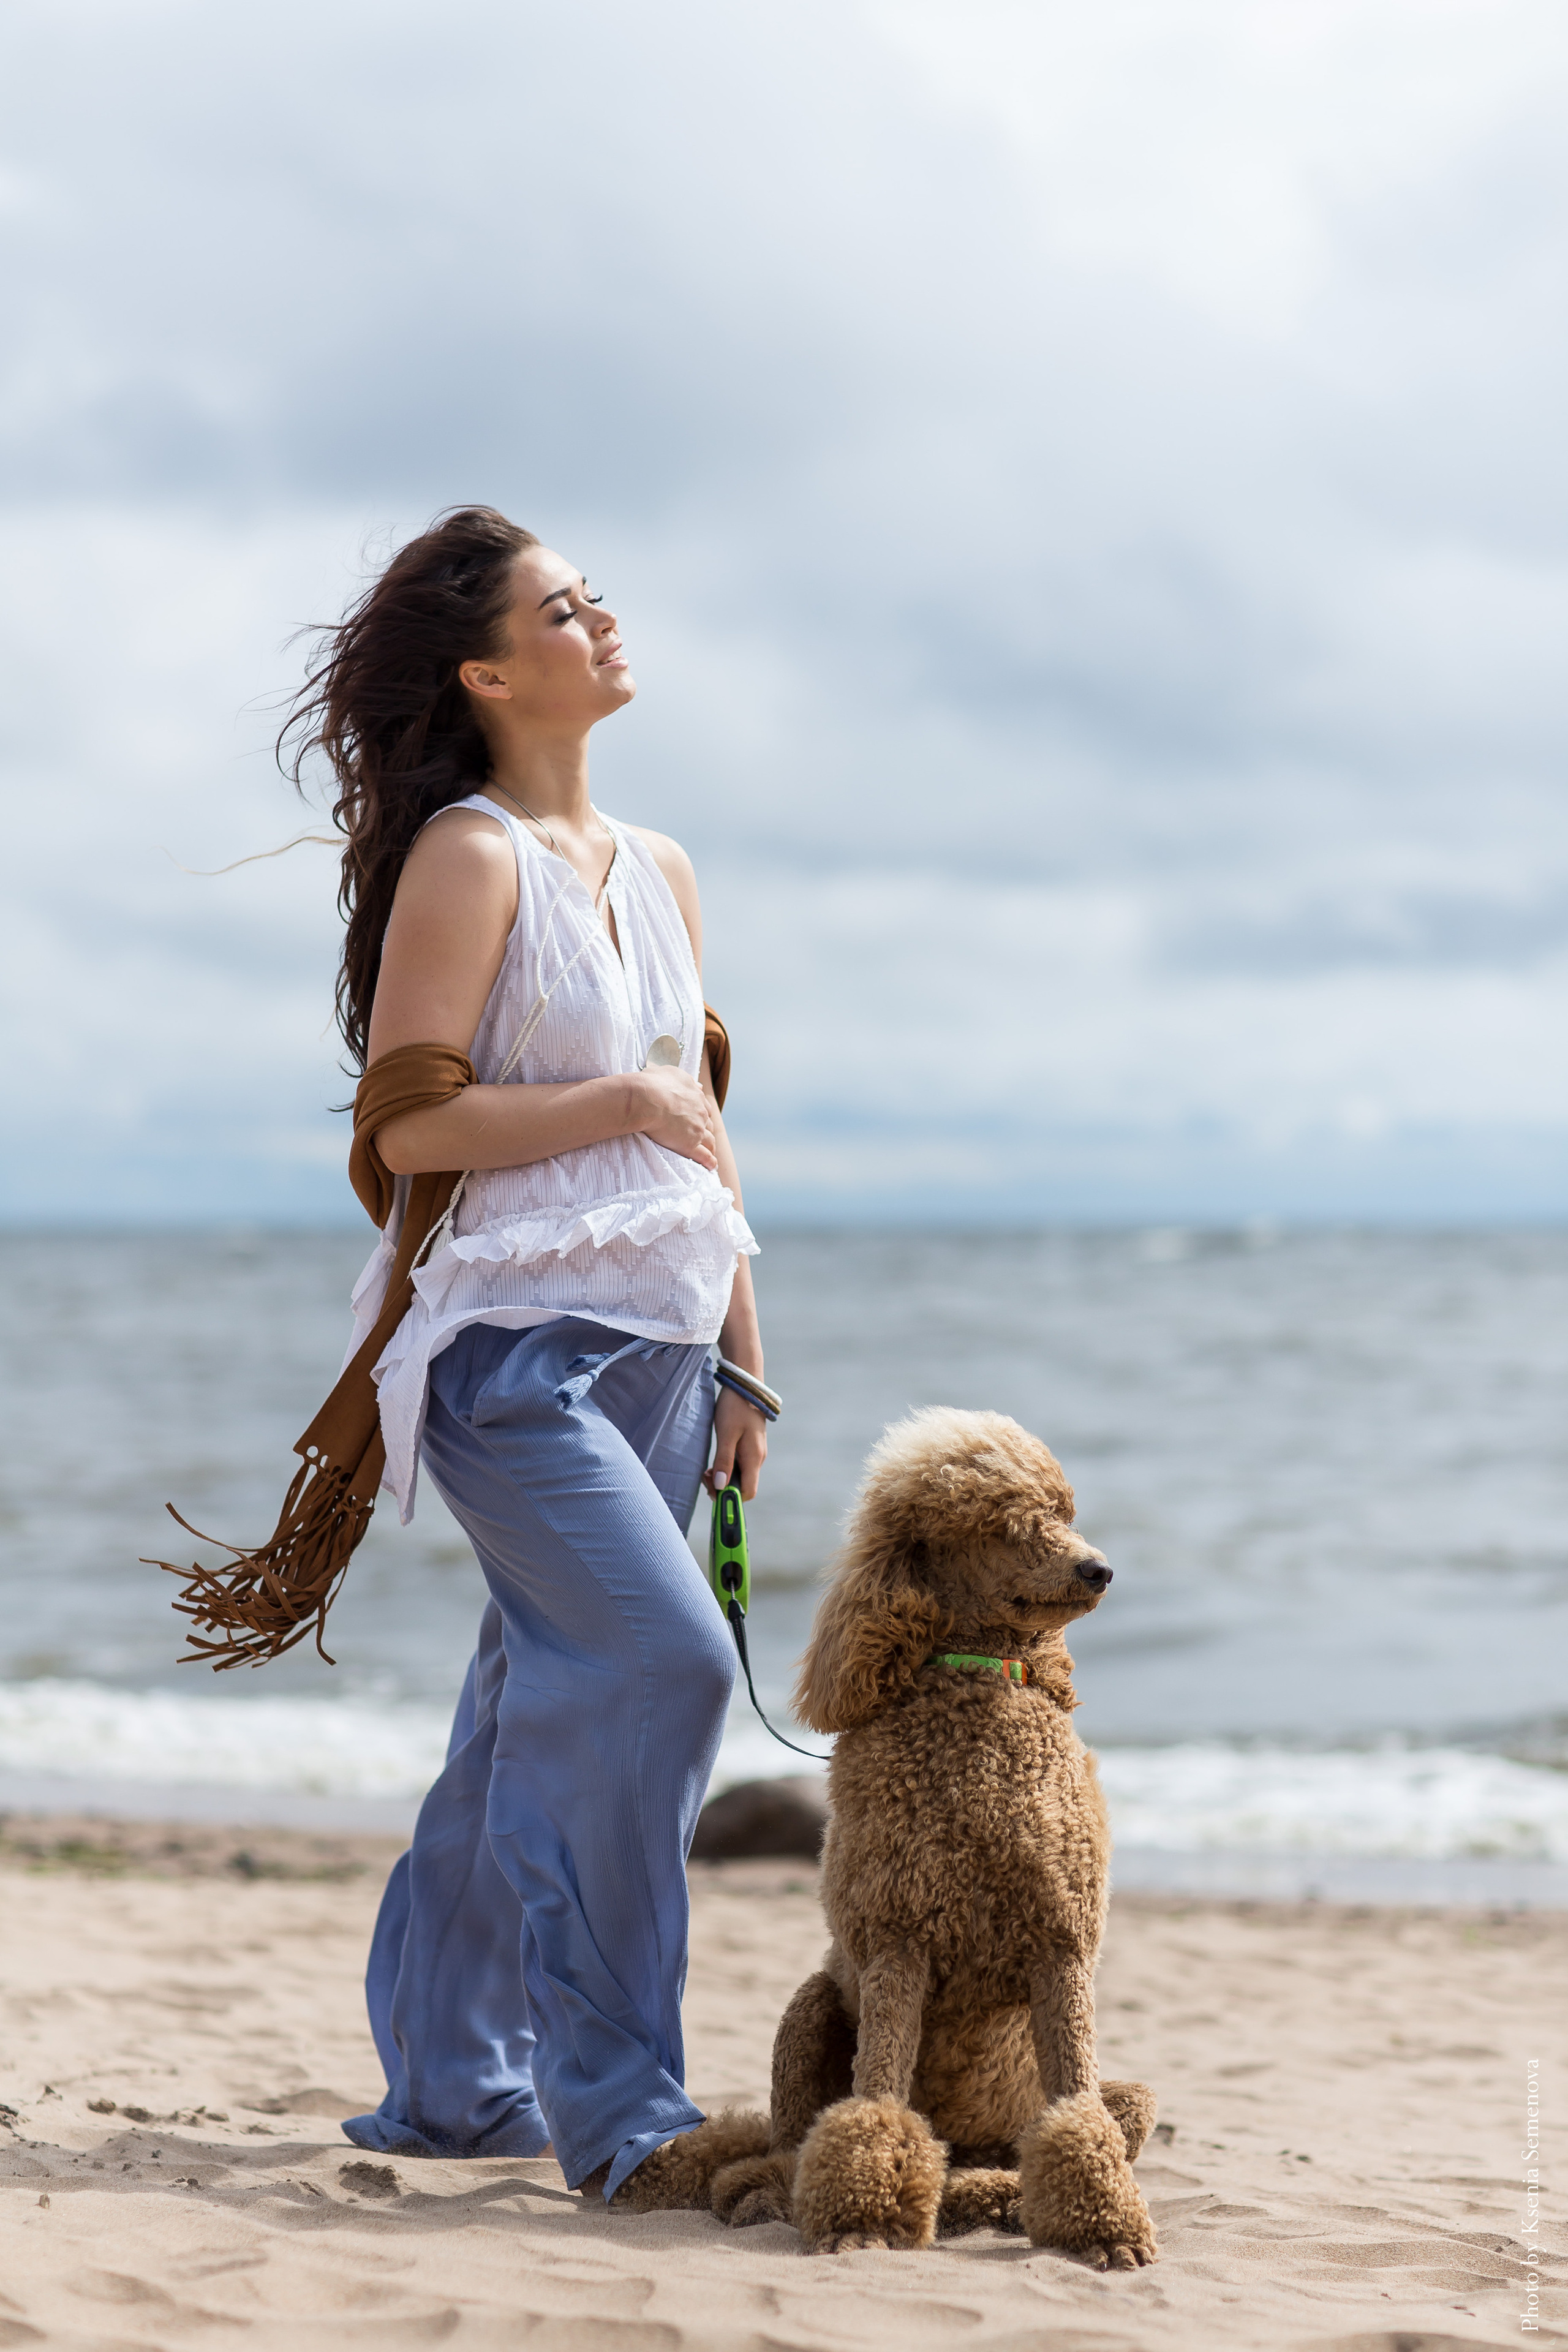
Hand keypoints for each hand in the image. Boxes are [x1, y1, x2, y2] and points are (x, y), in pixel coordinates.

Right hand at [634, 1065, 716, 1169]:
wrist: (645, 1099)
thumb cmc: (653, 1084)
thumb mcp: (671, 1074)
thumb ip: (686, 1080)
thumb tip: (697, 1084)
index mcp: (695, 1096)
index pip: (704, 1107)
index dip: (702, 1115)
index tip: (700, 1120)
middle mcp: (700, 1113)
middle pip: (708, 1125)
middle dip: (707, 1131)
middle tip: (705, 1138)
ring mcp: (697, 1130)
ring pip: (710, 1141)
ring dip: (711, 1147)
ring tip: (711, 1154)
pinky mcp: (690, 1145)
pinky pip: (704, 1157)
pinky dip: (710, 1162)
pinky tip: (711, 1167)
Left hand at [705, 1385, 767, 1500]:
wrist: (745, 1384)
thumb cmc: (735, 1407)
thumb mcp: (726, 1434)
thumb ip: (723, 1461)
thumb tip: (721, 1487)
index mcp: (754, 1458)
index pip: (748, 1492)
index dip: (731, 1498)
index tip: (713, 1491)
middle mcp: (758, 1458)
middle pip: (743, 1486)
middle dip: (723, 1488)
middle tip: (704, 1476)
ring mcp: (755, 1452)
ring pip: (740, 1476)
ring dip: (723, 1478)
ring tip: (706, 1469)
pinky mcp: (750, 1446)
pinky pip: (739, 1466)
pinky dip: (726, 1468)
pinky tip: (714, 1461)